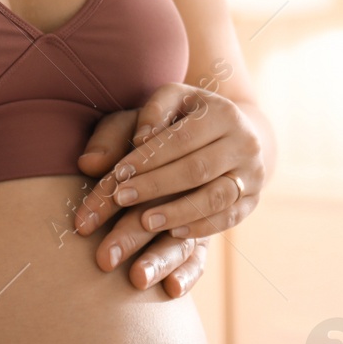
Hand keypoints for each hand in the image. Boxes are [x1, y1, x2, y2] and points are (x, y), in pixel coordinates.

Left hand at [74, 84, 265, 271]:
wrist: (231, 135)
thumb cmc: (182, 120)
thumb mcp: (158, 110)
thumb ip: (126, 126)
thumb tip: (89, 162)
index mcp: (220, 112)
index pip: (180, 138)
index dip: (148, 158)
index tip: (117, 176)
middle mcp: (244, 141)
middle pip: (196, 169)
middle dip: (156, 187)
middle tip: (121, 200)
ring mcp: (252, 172)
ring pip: (216, 197)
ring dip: (179, 211)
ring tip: (144, 223)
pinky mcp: (253, 199)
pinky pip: (229, 218)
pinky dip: (201, 227)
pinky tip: (172, 233)